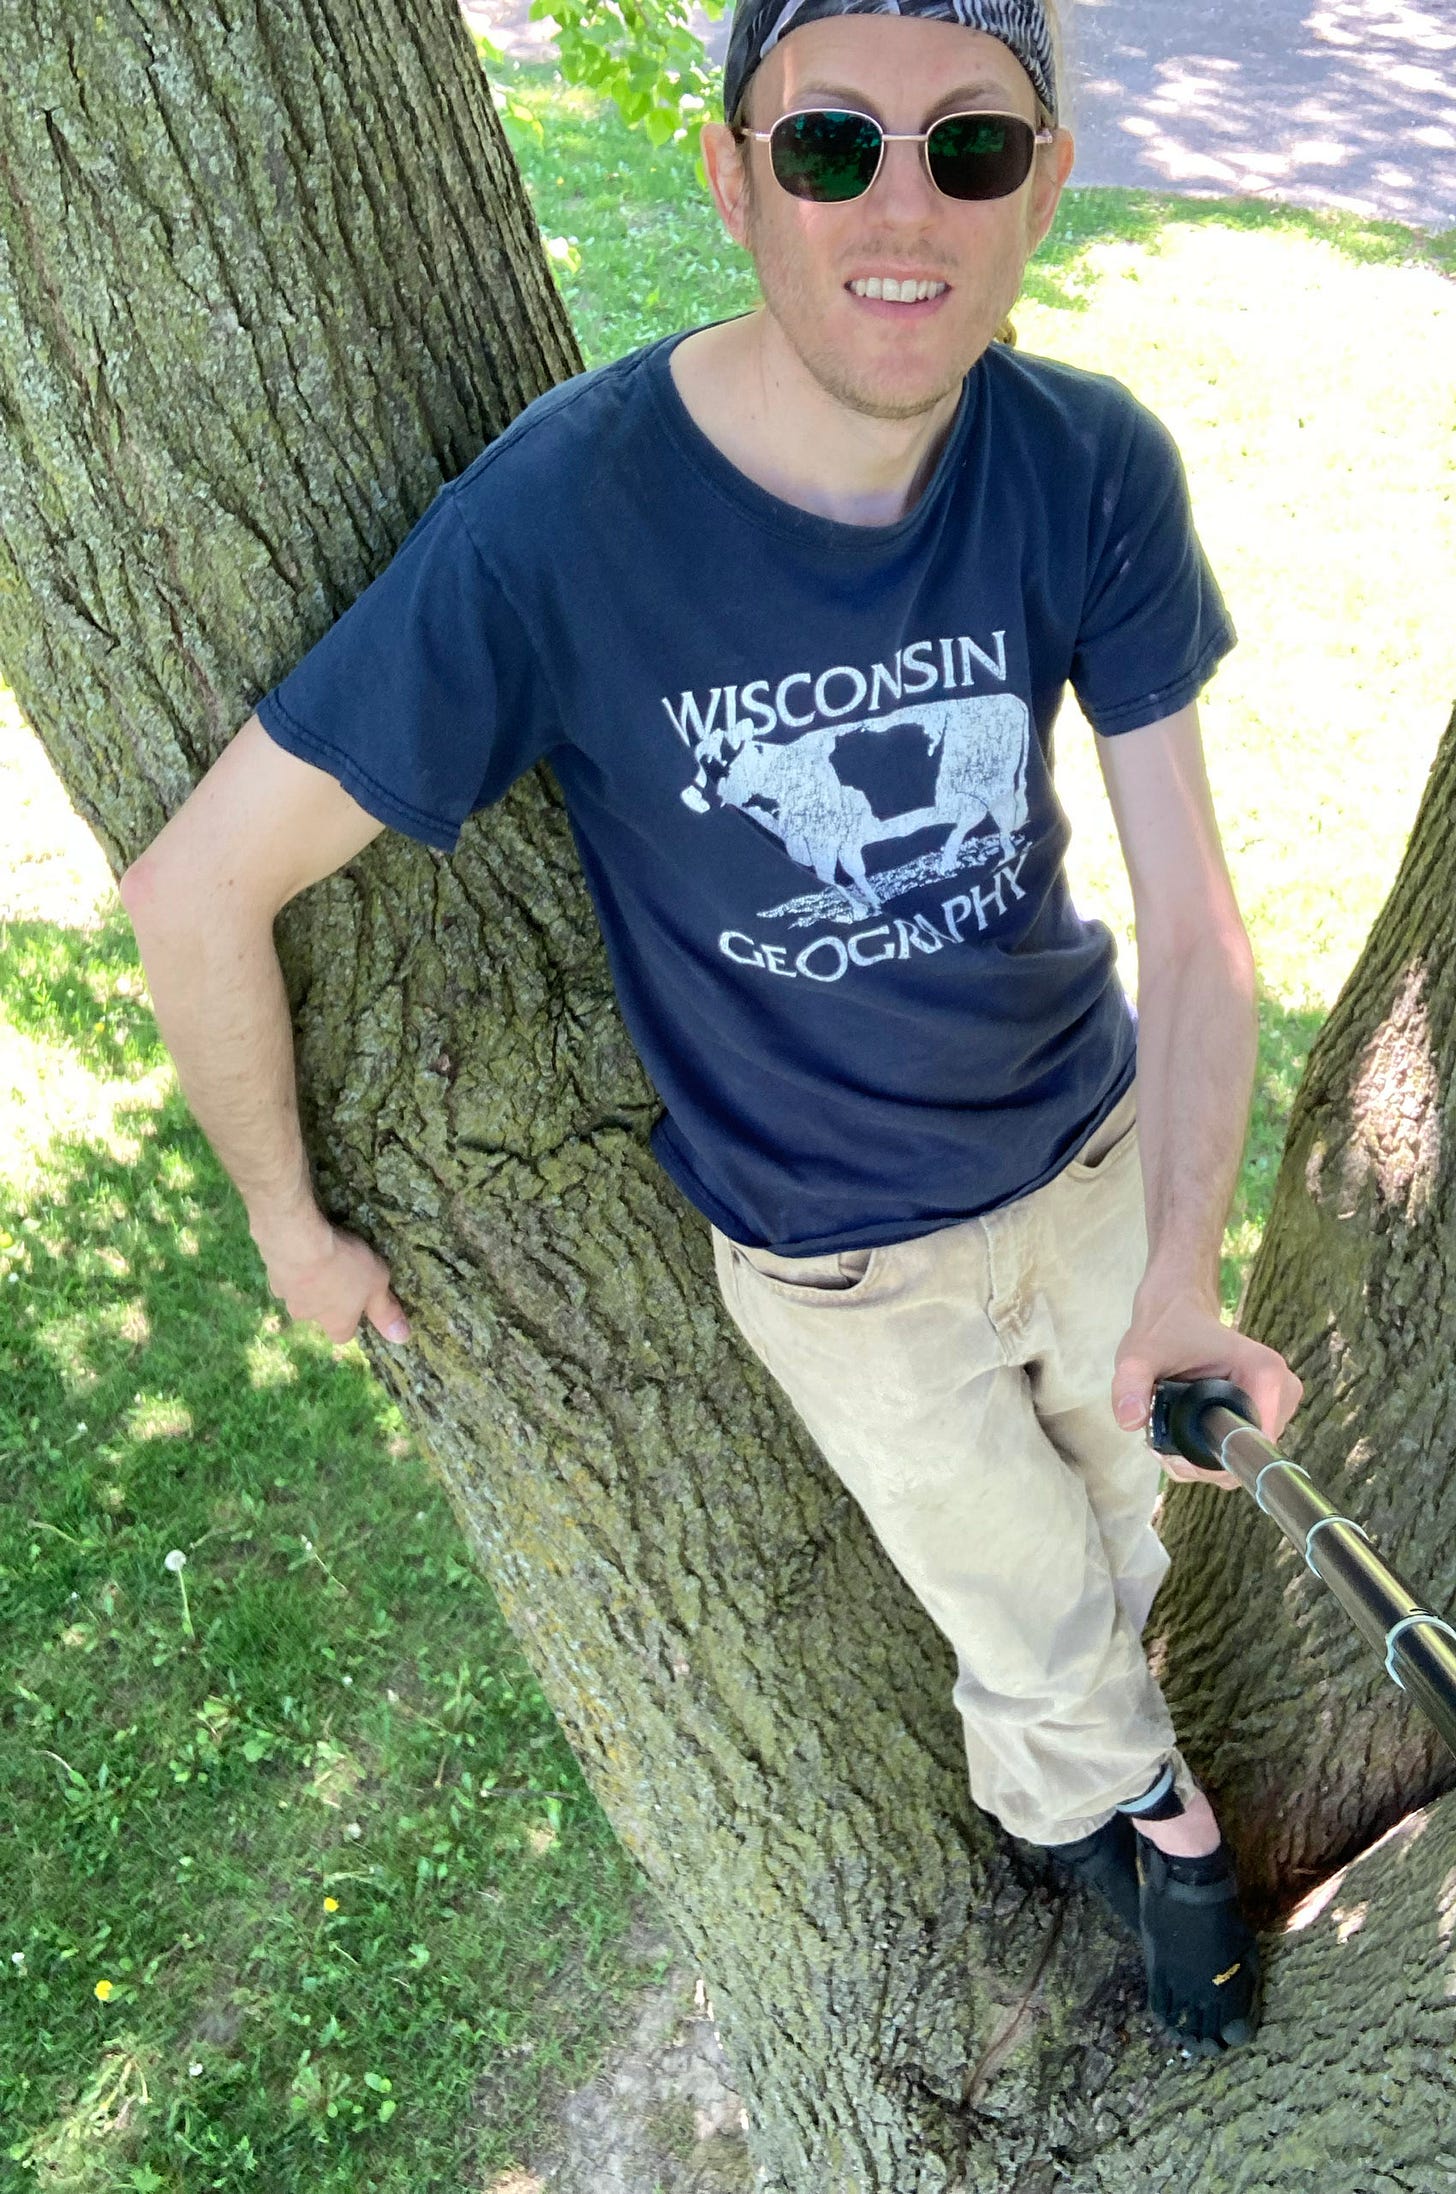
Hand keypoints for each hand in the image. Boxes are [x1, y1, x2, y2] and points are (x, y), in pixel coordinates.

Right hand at [254, 1214, 410, 1348]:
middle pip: (318, 1314)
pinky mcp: (270, 1274)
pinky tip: (301, 1247)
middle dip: (326, 1299)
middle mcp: (307, 1316)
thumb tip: (402, 1338)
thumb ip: (387, 1311)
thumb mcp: (376, 1284)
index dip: (350, 1320)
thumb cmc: (344, 1265)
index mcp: (335, 1324)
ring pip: (300, 1293)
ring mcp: (285, 1296)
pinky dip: (293, 1265)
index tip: (357, 1302)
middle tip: (338, 1273)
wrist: (297, 1240)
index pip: (342, 1335)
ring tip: (319, 1256)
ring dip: (308, 1281)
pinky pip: (285, 1273)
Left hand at [1111, 1287, 1301, 1488]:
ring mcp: (1277, 1405)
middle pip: (1247, 1454)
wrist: (1177, 1312)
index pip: (1253, 1443)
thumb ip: (1131, 1384)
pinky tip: (1181, 1434)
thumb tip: (1129, 1420)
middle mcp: (1281, 1391)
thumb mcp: (1139, 1356)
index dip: (1212, 1460)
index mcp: (1264, 1373)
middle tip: (1162, 1446)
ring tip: (1168, 1434)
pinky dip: (1210, 1451)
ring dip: (1203, 1458)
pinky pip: (1241, 1447)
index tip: (1174, 1454)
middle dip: (1202, 1460)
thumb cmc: (1164, 1329)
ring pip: (1242, 1455)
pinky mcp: (1267, 1413)